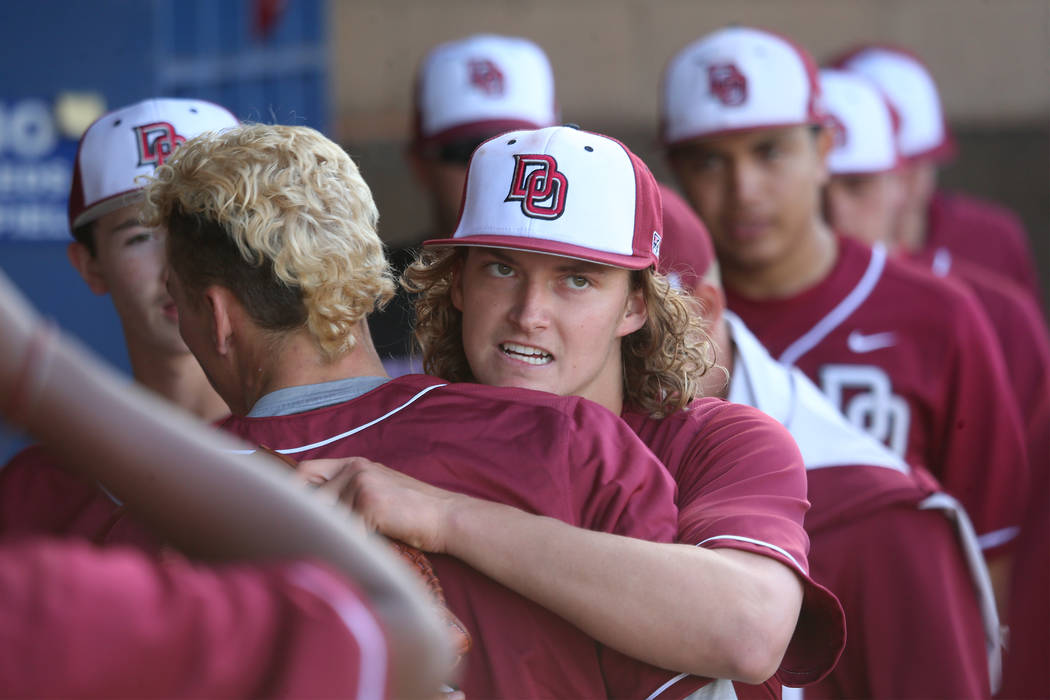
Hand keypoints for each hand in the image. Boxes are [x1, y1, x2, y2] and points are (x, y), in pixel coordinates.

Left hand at [298, 457, 461, 553]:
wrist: (447, 518)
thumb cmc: (413, 514)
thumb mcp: (377, 492)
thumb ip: (348, 494)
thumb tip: (310, 513)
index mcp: (354, 464)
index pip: (306, 471)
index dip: (293, 493)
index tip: (289, 516)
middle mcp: (355, 469)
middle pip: (312, 500)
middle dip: (314, 525)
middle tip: (314, 545)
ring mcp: (362, 483)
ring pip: (328, 520)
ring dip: (338, 539)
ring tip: (352, 550)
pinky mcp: (370, 502)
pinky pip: (347, 533)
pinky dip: (354, 548)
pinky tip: (367, 553)